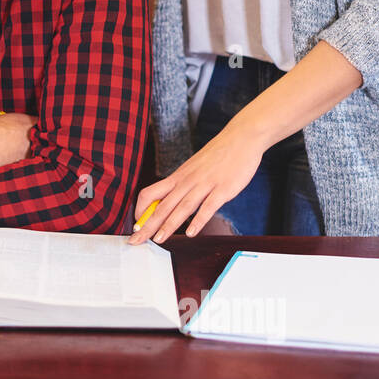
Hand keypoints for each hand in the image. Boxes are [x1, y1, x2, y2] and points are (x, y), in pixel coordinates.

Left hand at [128, 122, 264, 243]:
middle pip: (162, 205)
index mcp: (178, 177)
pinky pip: (208, 206)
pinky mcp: (223, 189)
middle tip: (136, 240)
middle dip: (147, 225)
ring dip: (169, 225)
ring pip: (182, 207)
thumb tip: (170, 202)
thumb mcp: (193, 168)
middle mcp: (187, 181)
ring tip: (159, 239)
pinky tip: (191, 232)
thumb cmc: (218, 155)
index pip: (149, 193)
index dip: (140, 210)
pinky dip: (199, 220)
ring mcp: (205, 184)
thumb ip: (182, 185)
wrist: (242, 138)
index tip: (136, 225)